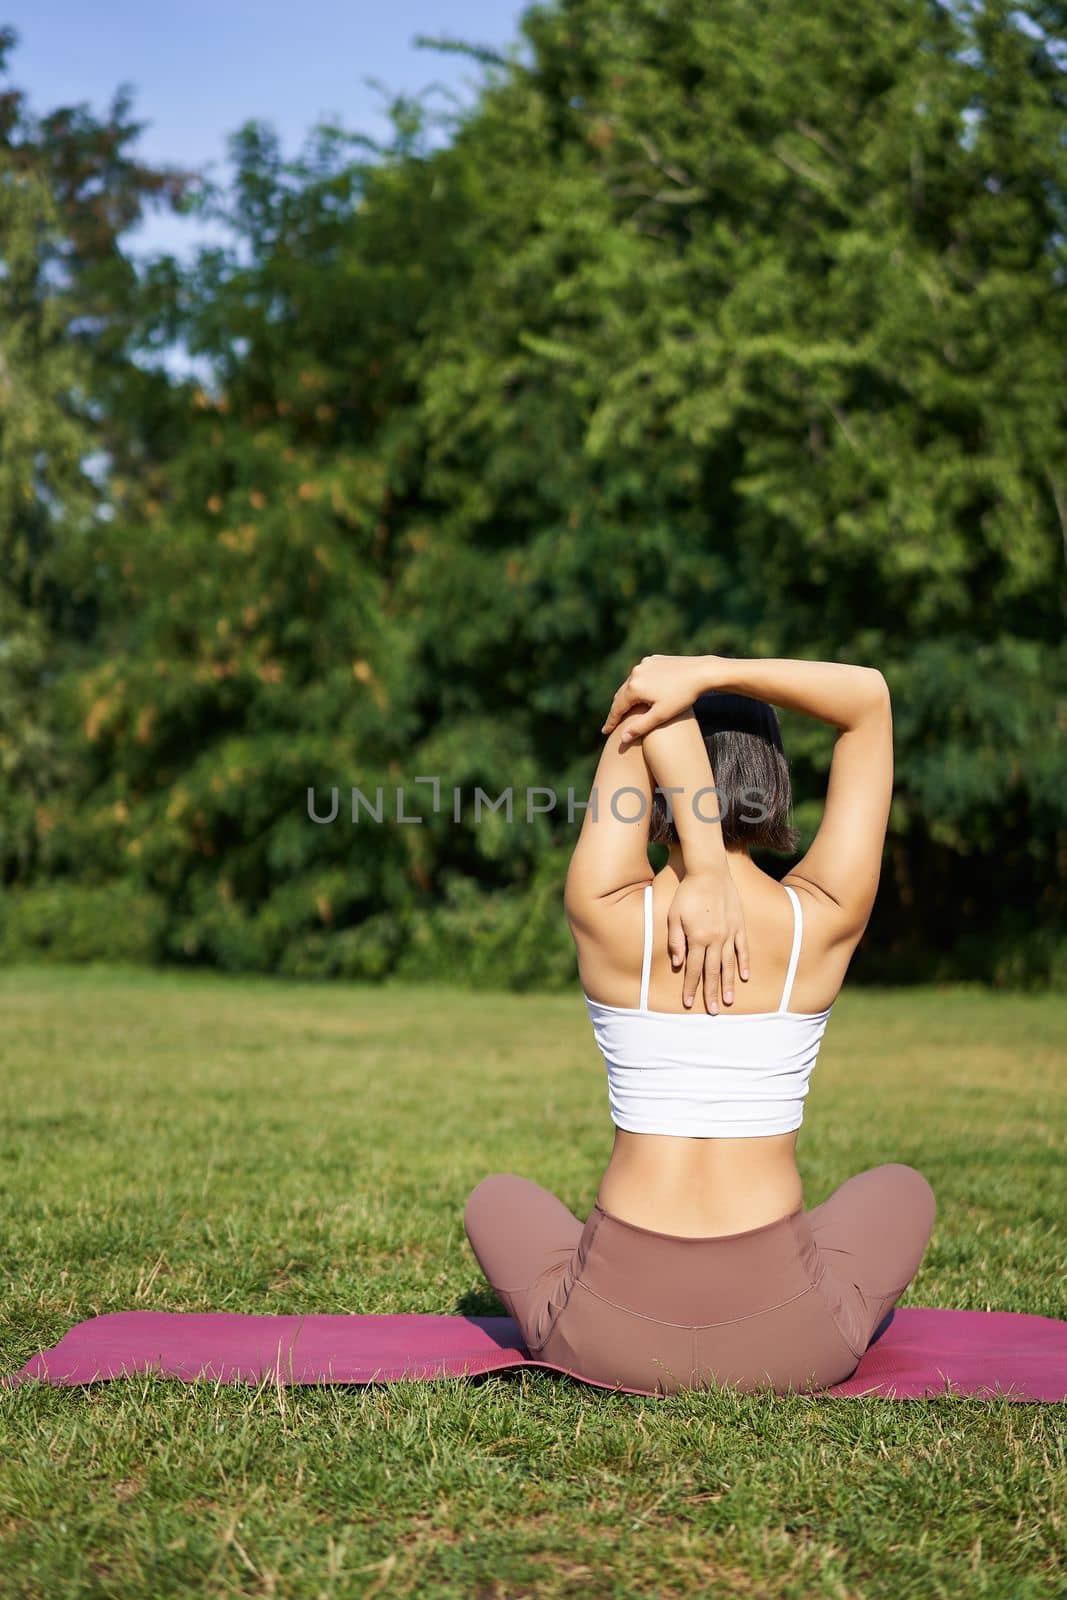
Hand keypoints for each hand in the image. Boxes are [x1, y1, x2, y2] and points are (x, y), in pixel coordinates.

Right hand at [602, 655, 719, 742]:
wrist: (702, 672)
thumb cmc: (683, 696)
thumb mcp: (661, 715)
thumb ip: (640, 727)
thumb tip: (622, 738)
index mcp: (634, 687)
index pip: (617, 708)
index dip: (611, 721)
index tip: (605, 732)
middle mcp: (635, 673)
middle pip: (621, 695)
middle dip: (617, 709)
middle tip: (612, 723)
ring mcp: (644, 664)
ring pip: (631, 684)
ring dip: (627, 696)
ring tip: (624, 708)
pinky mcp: (654, 659)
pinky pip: (642, 675)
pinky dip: (639, 685)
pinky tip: (641, 692)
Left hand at [666, 867, 749, 1011]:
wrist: (709, 872)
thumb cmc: (687, 894)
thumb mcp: (673, 916)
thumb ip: (676, 941)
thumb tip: (678, 964)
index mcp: (697, 938)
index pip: (693, 969)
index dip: (690, 987)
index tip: (688, 1003)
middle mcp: (715, 939)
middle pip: (713, 972)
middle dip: (711, 993)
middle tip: (713, 1011)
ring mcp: (729, 933)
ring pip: (729, 964)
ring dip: (729, 984)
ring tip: (730, 1000)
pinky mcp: (739, 926)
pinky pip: (743, 949)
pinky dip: (744, 963)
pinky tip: (745, 977)